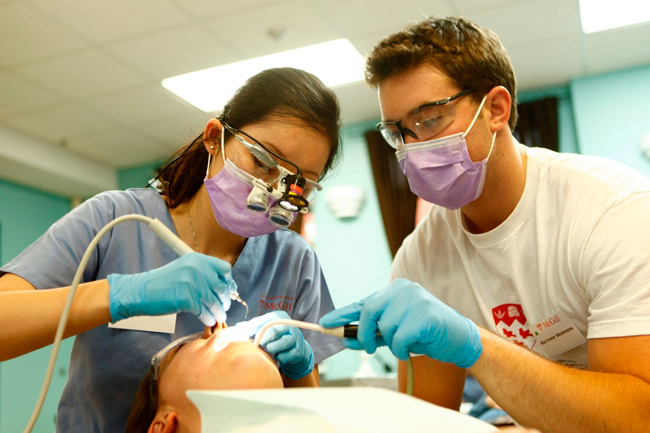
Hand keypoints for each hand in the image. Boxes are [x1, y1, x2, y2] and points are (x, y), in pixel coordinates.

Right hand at [107, 252, 236, 325]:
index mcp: (198, 259)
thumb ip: (204, 274)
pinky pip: (204, 312)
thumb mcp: (185, 269)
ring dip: (218, 312)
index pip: (224, 269)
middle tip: (224, 308)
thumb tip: (227, 287)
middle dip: (225, 301)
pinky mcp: (186, 298)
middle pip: (222, 288)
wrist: (141, 291)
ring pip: (214, 302)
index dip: (229, 282)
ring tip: (218, 317)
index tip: (229, 291)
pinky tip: (208, 320)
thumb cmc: (163, 283)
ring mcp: (191, 283)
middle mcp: (197, 268)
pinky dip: (208, 318)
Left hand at [236, 311, 313, 379]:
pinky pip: (287, 355)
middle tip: (259, 343)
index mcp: (279, 316)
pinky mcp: (298, 351)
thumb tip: (237, 327)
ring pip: (284, 342)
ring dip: (273, 348)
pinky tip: (277, 356)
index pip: (266, 319)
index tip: (246, 334)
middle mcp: (289, 325)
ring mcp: (296, 338)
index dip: (255, 327)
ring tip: (268, 349)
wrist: (293, 350)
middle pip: (276, 330)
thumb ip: (252, 327)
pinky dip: (280, 357)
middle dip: (265, 338)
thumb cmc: (274, 338)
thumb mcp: (263, 329)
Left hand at [319, 279, 481, 367]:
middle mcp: (403, 289)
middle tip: (369, 347)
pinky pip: (399, 340)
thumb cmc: (426, 334)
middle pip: (368, 312)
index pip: (363, 302)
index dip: (343, 314)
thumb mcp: (395, 331)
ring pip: (384, 328)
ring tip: (409, 342)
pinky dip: (402, 350)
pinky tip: (415, 346)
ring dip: (392, 344)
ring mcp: (414, 300)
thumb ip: (372, 332)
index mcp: (395, 289)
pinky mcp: (424, 316)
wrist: (460, 339)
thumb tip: (345, 338)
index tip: (325, 324)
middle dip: (363, 334)